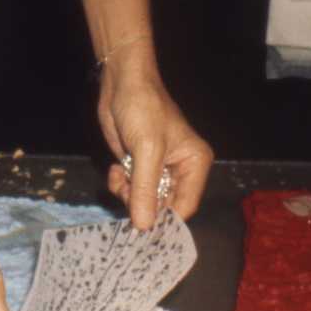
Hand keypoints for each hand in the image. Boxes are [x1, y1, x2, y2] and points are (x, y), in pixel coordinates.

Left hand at [99, 59, 212, 229]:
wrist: (122, 83)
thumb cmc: (143, 109)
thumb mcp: (146, 150)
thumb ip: (145, 189)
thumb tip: (144, 225)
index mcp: (195, 164)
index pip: (184, 206)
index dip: (164, 218)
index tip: (142, 227)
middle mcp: (180, 170)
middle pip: (163, 206)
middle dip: (142, 205)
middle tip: (126, 193)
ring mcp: (158, 169)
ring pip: (144, 200)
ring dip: (128, 194)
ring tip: (119, 176)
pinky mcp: (138, 165)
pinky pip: (131, 188)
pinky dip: (120, 184)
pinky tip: (115, 169)